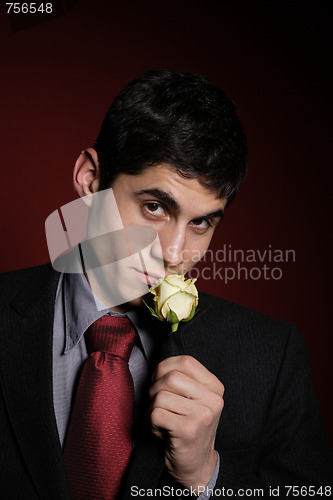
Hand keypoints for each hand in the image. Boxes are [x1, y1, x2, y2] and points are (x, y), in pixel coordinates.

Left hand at [149, 355, 223, 489]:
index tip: (159, 379)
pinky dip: (151, 422)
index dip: (165, 367)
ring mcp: (203, 415)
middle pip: (171, 376)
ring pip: (161, 395)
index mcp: (215, 387)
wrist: (196, 464)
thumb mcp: (193, 399)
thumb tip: (158, 368)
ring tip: (162, 419)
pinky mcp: (189, 431)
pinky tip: (162, 430)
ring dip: (152, 408)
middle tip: (157, 403)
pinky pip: (156, 414)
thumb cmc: (188, 426)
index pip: (185, 361)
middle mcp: (213, 399)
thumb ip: (182, 379)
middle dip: (155, 388)